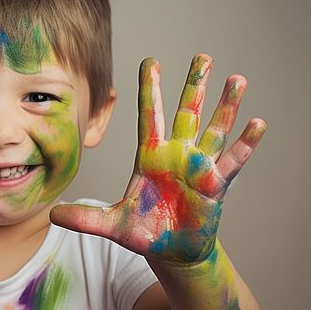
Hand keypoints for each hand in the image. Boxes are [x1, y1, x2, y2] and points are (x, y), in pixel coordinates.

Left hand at [50, 54, 264, 264]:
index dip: (150, 89)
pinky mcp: (216, 186)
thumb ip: (85, 218)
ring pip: (214, 129)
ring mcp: (199, 167)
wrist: (173, 253)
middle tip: (203, 56)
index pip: (150, 115)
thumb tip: (53, 214)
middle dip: (195, 85)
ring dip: (226, 106)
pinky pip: (232, 161)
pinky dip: (245, 143)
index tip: (151, 60)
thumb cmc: (146, 233)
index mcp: (151, 157)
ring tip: (237, 79)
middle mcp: (178, 155)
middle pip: (187, 113)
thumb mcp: (112, 225)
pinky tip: (257, 123)